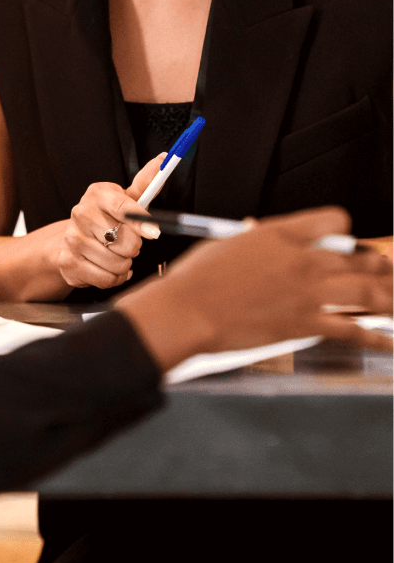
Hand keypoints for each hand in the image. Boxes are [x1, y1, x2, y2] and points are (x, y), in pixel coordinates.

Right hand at [57, 154, 164, 290]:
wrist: (72, 239)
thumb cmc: (105, 218)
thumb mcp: (124, 199)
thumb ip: (146, 183)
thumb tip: (163, 160)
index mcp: (97, 194)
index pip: (124, 208)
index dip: (142, 222)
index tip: (154, 232)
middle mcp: (81, 214)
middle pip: (125, 241)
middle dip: (134, 247)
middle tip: (128, 243)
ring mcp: (72, 239)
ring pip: (117, 263)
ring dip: (124, 265)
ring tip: (116, 255)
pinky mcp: (69, 263)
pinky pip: (106, 279)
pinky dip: (114, 278)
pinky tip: (108, 268)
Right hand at [117, 206, 393, 373]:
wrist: (190, 309)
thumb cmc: (199, 278)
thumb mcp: (228, 243)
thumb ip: (256, 242)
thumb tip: (263, 242)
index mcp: (281, 233)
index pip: (333, 220)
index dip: (345, 230)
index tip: (349, 241)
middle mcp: (303, 259)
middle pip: (359, 259)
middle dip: (379, 267)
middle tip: (387, 271)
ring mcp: (309, 292)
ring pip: (368, 292)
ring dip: (389, 297)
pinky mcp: (307, 323)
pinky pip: (354, 330)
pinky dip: (378, 338)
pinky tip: (389, 342)